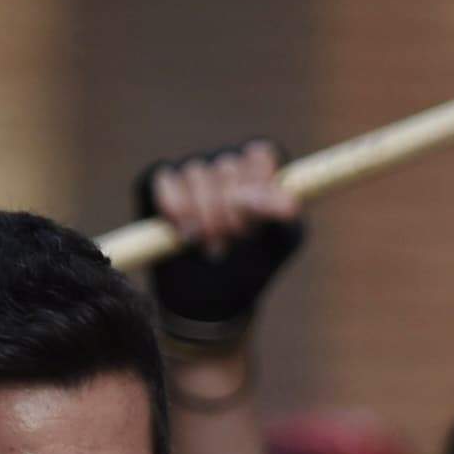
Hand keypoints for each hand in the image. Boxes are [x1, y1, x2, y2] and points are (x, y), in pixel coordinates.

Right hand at [140, 142, 307, 347]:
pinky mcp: (162, 183)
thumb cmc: (250, 265)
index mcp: (260, 171)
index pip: (258, 155)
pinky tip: (185, 233)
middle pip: (227, 165)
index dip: (256, 186)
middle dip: (231, 209)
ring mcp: (193, 171)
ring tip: (210, 245)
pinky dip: (176, 208)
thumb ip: (281, 217)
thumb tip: (291, 204)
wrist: (209, 298)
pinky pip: (166, 180)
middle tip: (234, 241)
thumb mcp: (276, 244)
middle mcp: (226, 164)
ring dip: (203, 214)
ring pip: (196, 173)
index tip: (256, 220)